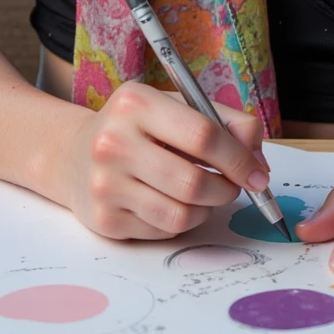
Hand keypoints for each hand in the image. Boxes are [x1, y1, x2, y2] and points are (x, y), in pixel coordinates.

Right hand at [66, 82, 268, 239]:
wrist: (74, 155)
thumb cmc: (138, 128)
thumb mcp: (176, 107)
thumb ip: (225, 122)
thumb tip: (259, 163)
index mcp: (136, 102)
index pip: (203, 134)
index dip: (239, 158)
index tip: (258, 173)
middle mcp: (114, 142)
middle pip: (193, 182)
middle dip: (226, 189)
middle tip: (234, 187)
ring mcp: (105, 184)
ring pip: (181, 213)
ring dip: (206, 208)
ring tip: (204, 193)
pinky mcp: (104, 219)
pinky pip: (163, 230)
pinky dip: (182, 220)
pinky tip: (174, 202)